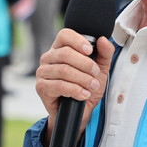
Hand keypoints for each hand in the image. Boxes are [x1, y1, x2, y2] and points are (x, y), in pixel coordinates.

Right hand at [36, 30, 114, 144]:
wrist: (80, 111)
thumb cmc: (86, 86)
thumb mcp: (100, 69)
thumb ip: (105, 53)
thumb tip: (103, 40)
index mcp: (60, 48)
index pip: (65, 35)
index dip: (78, 41)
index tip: (90, 50)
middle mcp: (49, 58)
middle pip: (65, 53)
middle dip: (85, 64)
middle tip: (95, 73)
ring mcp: (43, 72)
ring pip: (64, 70)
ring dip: (82, 79)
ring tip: (92, 86)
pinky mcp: (41, 87)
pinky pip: (59, 85)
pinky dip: (75, 90)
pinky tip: (84, 94)